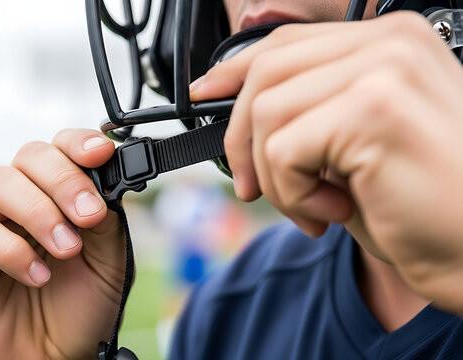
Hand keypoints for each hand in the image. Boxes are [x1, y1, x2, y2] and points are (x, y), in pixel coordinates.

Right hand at [0, 129, 124, 358]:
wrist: (53, 359)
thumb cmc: (80, 310)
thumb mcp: (110, 264)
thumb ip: (108, 220)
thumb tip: (105, 181)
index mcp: (58, 196)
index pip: (61, 149)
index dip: (79, 143)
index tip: (102, 154)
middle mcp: (22, 203)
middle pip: (28, 156)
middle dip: (63, 179)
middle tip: (88, 216)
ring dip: (38, 212)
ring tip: (65, 250)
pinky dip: (9, 250)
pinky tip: (36, 276)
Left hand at [190, 12, 462, 313]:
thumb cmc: (423, 207)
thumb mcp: (354, 146)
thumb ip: (310, 113)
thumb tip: (238, 112)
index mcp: (391, 41)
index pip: (287, 44)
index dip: (234, 72)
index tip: (204, 95)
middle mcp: (392, 42)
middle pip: (267, 72)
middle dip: (243, 138)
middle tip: (255, 187)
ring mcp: (386, 71)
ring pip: (266, 112)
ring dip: (275, 177)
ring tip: (315, 208)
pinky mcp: (375, 110)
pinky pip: (283, 149)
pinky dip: (292, 194)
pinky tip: (333, 213)